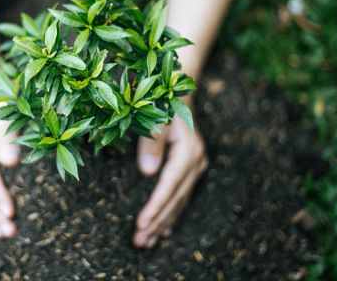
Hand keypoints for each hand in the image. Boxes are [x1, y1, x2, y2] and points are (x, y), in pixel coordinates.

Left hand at [132, 108, 207, 247]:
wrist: (179, 94)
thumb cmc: (162, 104)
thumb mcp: (155, 119)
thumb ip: (151, 144)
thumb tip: (147, 173)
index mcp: (188, 152)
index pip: (169, 187)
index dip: (155, 207)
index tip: (141, 225)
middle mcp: (196, 163)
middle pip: (175, 199)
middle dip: (157, 222)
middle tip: (139, 242)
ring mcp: (197, 167)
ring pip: (179, 202)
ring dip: (163, 223)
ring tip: (147, 242)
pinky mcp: (192, 169)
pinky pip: (182, 197)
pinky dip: (172, 214)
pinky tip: (164, 231)